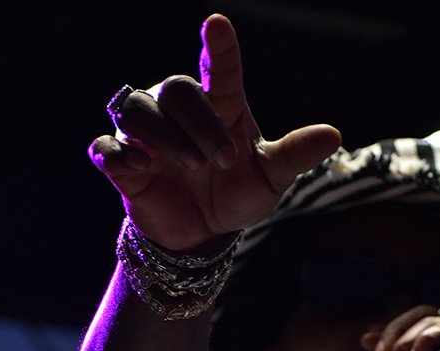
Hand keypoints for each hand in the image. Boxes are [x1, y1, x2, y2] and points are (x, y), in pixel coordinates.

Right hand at [88, 14, 341, 250]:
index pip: (219, 68)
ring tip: (191, 166)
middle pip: (177, 90)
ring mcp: (147, 136)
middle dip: (201, 123)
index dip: (219, 47)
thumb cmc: (236, 194)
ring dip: (164, 135)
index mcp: (220, 105)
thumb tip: (333, 136)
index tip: (217, 25)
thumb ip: (294, 155)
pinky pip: (106, 148)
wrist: (202, 235)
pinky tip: (136, 166)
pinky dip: (117, 153)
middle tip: (223, 159)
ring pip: (137, 110)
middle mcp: (179, 111)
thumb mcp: (270, 179)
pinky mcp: (124, 165)